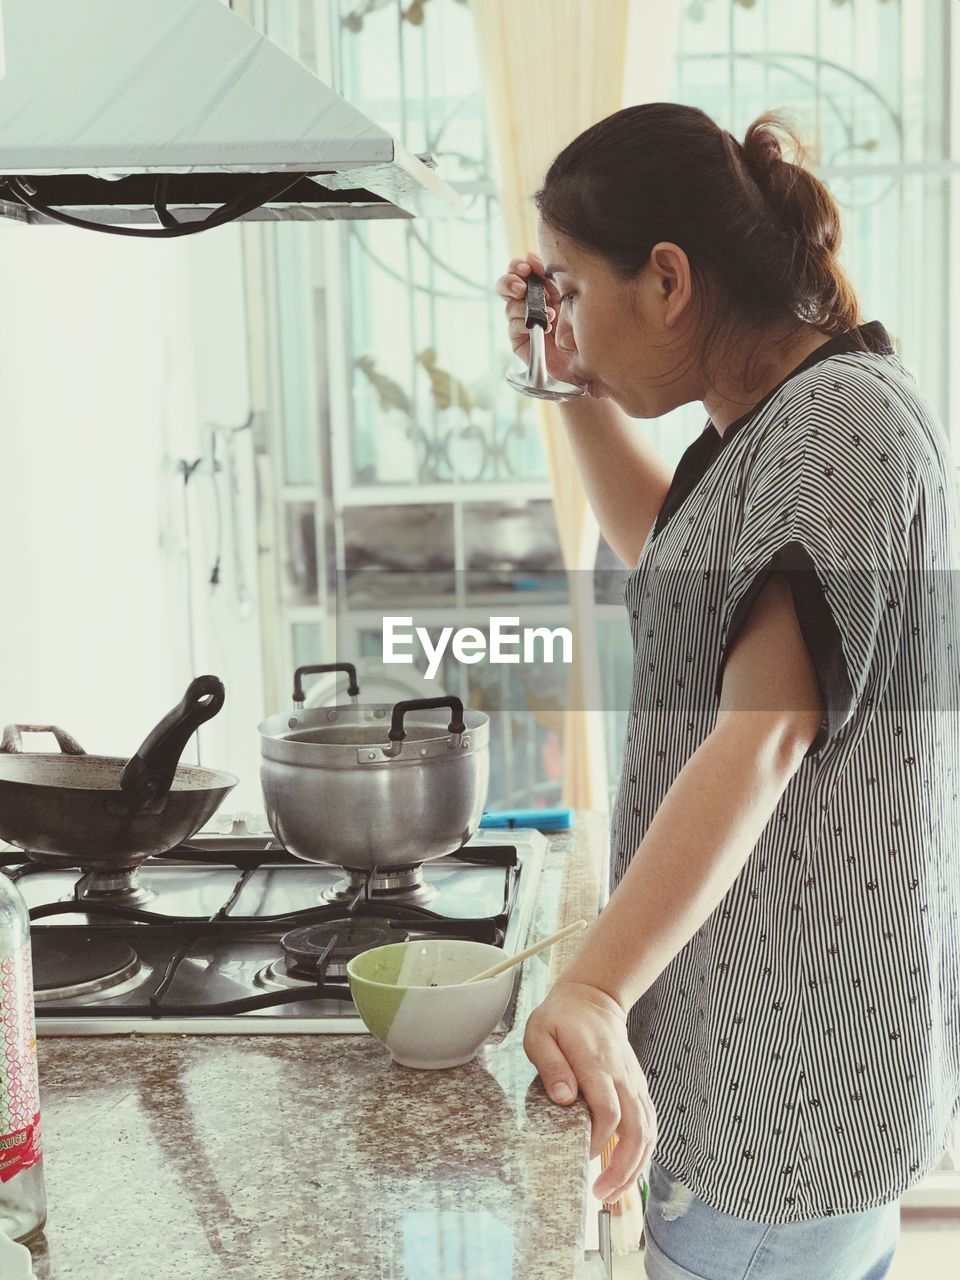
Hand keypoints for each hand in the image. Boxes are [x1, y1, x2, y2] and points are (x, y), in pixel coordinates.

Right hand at [495, 252, 581, 387]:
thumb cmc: (584, 326)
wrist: (588, 359)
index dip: (520, 266)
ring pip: (509, 306)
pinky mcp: (519, 342)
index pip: (521, 271)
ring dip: (526, 307)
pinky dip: (525, 324)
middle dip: (510, 282)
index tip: (530, 266)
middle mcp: (529, 304)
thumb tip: (531, 257)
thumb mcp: (569, 293)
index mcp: (542, 289)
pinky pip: (513, 327)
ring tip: (549, 315)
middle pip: (506, 286)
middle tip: (521, 286)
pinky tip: (544, 328)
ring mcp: (523, 323)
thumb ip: (551, 276)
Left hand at [523, 980, 657, 1202]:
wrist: (593, 998)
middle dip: (623, 1167)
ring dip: (636, 1166)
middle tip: (602, 1193)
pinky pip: (650, 1124)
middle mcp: (622, 1075)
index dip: (597, 1140)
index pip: (608, 1110)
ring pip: (649, 1131)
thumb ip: (550, 1065)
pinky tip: (628, 1171)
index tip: (580, 1157)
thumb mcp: (540, 1032)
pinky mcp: (638, 1087)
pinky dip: (644, 1152)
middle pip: (636, 1129)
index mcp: (596, 1062)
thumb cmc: (561, 1018)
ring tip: (614, 1193)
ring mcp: (634, 1082)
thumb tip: (564, 1098)